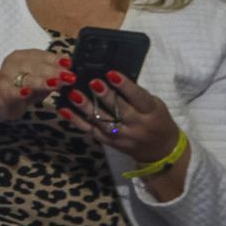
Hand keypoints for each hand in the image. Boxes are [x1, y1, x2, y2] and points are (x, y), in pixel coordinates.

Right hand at [0, 48, 71, 131]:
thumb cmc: (18, 87)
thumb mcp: (36, 78)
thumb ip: (51, 73)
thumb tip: (70, 69)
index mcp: (23, 56)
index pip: (41, 55)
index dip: (56, 59)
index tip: (70, 64)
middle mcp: (14, 64)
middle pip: (35, 65)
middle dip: (53, 71)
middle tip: (69, 76)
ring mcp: (7, 78)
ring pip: (26, 78)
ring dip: (41, 80)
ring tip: (56, 83)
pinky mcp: (2, 93)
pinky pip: (11, 91)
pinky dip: (19, 92)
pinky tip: (27, 92)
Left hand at [60, 72, 183, 165]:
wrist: (161, 151)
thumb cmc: (157, 120)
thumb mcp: (154, 105)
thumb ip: (136, 94)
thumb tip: (111, 75)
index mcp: (151, 113)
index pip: (139, 98)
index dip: (125, 86)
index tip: (111, 73)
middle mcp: (137, 126)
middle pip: (119, 111)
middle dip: (105, 96)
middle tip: (92, 82)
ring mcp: (122, 136)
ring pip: (102, 122)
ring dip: (86, 108)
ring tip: (73, 94)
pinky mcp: (110, 143)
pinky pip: (91, 131)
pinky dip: (76, 120)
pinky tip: (64, 109)